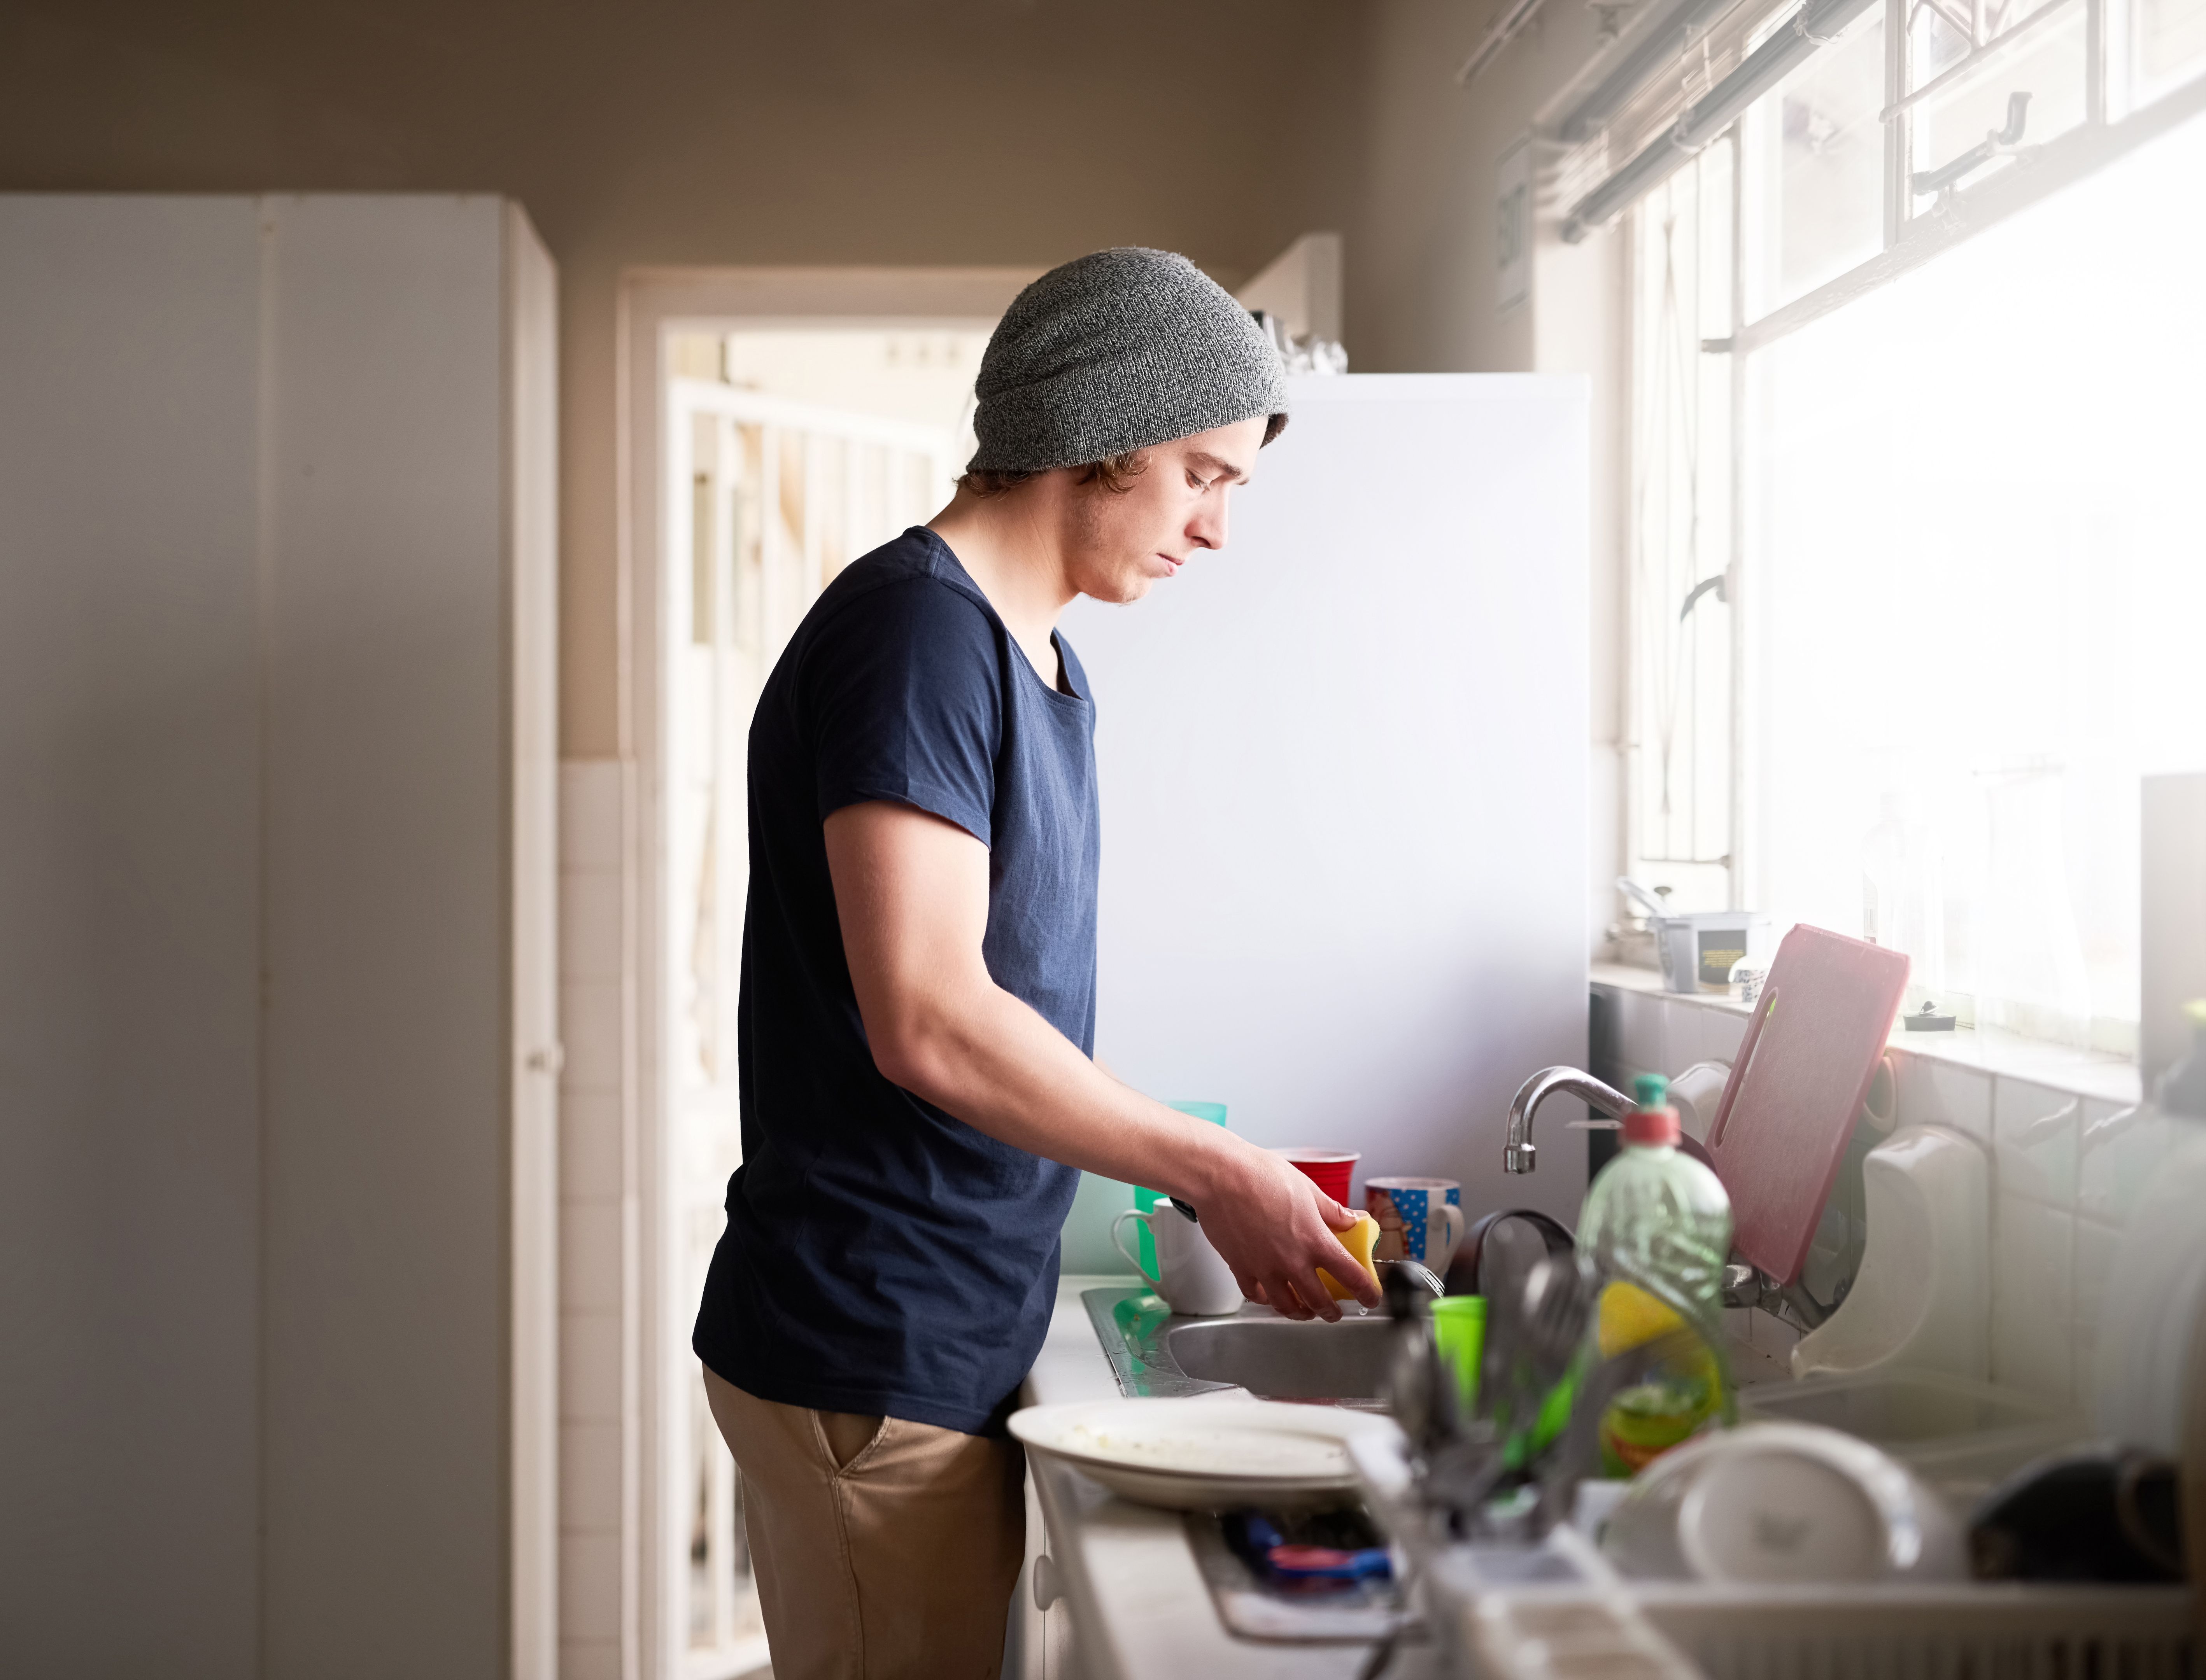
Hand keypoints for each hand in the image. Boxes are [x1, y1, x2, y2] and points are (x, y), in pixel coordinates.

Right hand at [1192, 1141, 1380, 1321]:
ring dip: (1300, 1313)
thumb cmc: (1261, 1174)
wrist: (1220, 1175)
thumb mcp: (1307, 1188)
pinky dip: (1265, 1300)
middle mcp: (1291, 1261)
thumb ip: (1332, 1210)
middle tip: (1336, 1313)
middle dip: (1332, 1312)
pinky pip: (1255, 1295)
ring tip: (1305, 1311)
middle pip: (1319, 1301)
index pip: (1351, 1275)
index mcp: (1314, 1240)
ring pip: (1286, 1306)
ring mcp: (1264, 1268)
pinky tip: (1269, 1296)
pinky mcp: (1240, 1268)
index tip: (1371, 1297)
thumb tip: (1352, 1219)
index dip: (1366, 1291)